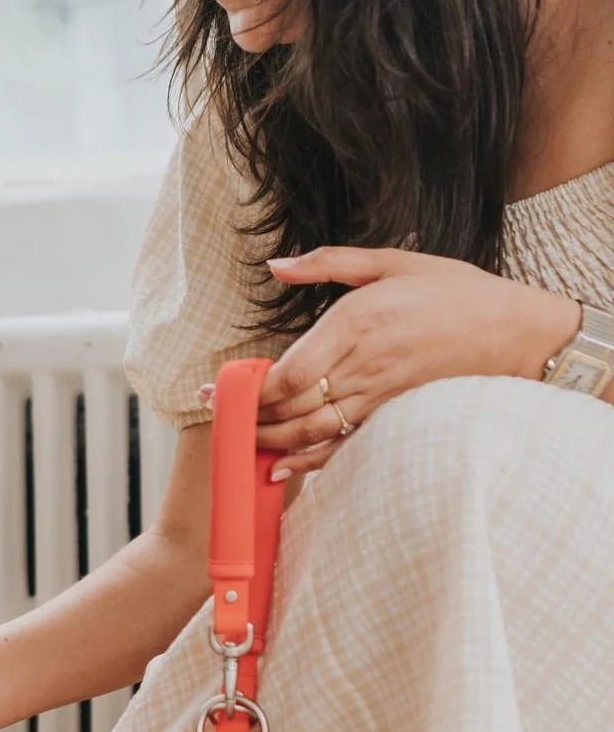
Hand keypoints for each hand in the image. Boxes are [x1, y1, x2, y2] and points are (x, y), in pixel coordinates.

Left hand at [198, 248, 579, 479]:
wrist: (515, 331)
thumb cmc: (453, 291)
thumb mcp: (392, 261)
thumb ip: (328, 263)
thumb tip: (275, 266)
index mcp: (354, 323)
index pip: (285, 372)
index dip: (246, 389)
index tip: (217, 390)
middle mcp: (361, 365)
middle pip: (289, 406)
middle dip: (247, 416)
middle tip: (215, 418)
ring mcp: (377, 397)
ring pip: (309, 431)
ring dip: (268, 441)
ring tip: (237, 442)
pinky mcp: (390, 417)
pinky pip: (341, 447)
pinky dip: (307, 462)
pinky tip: (278, 469)